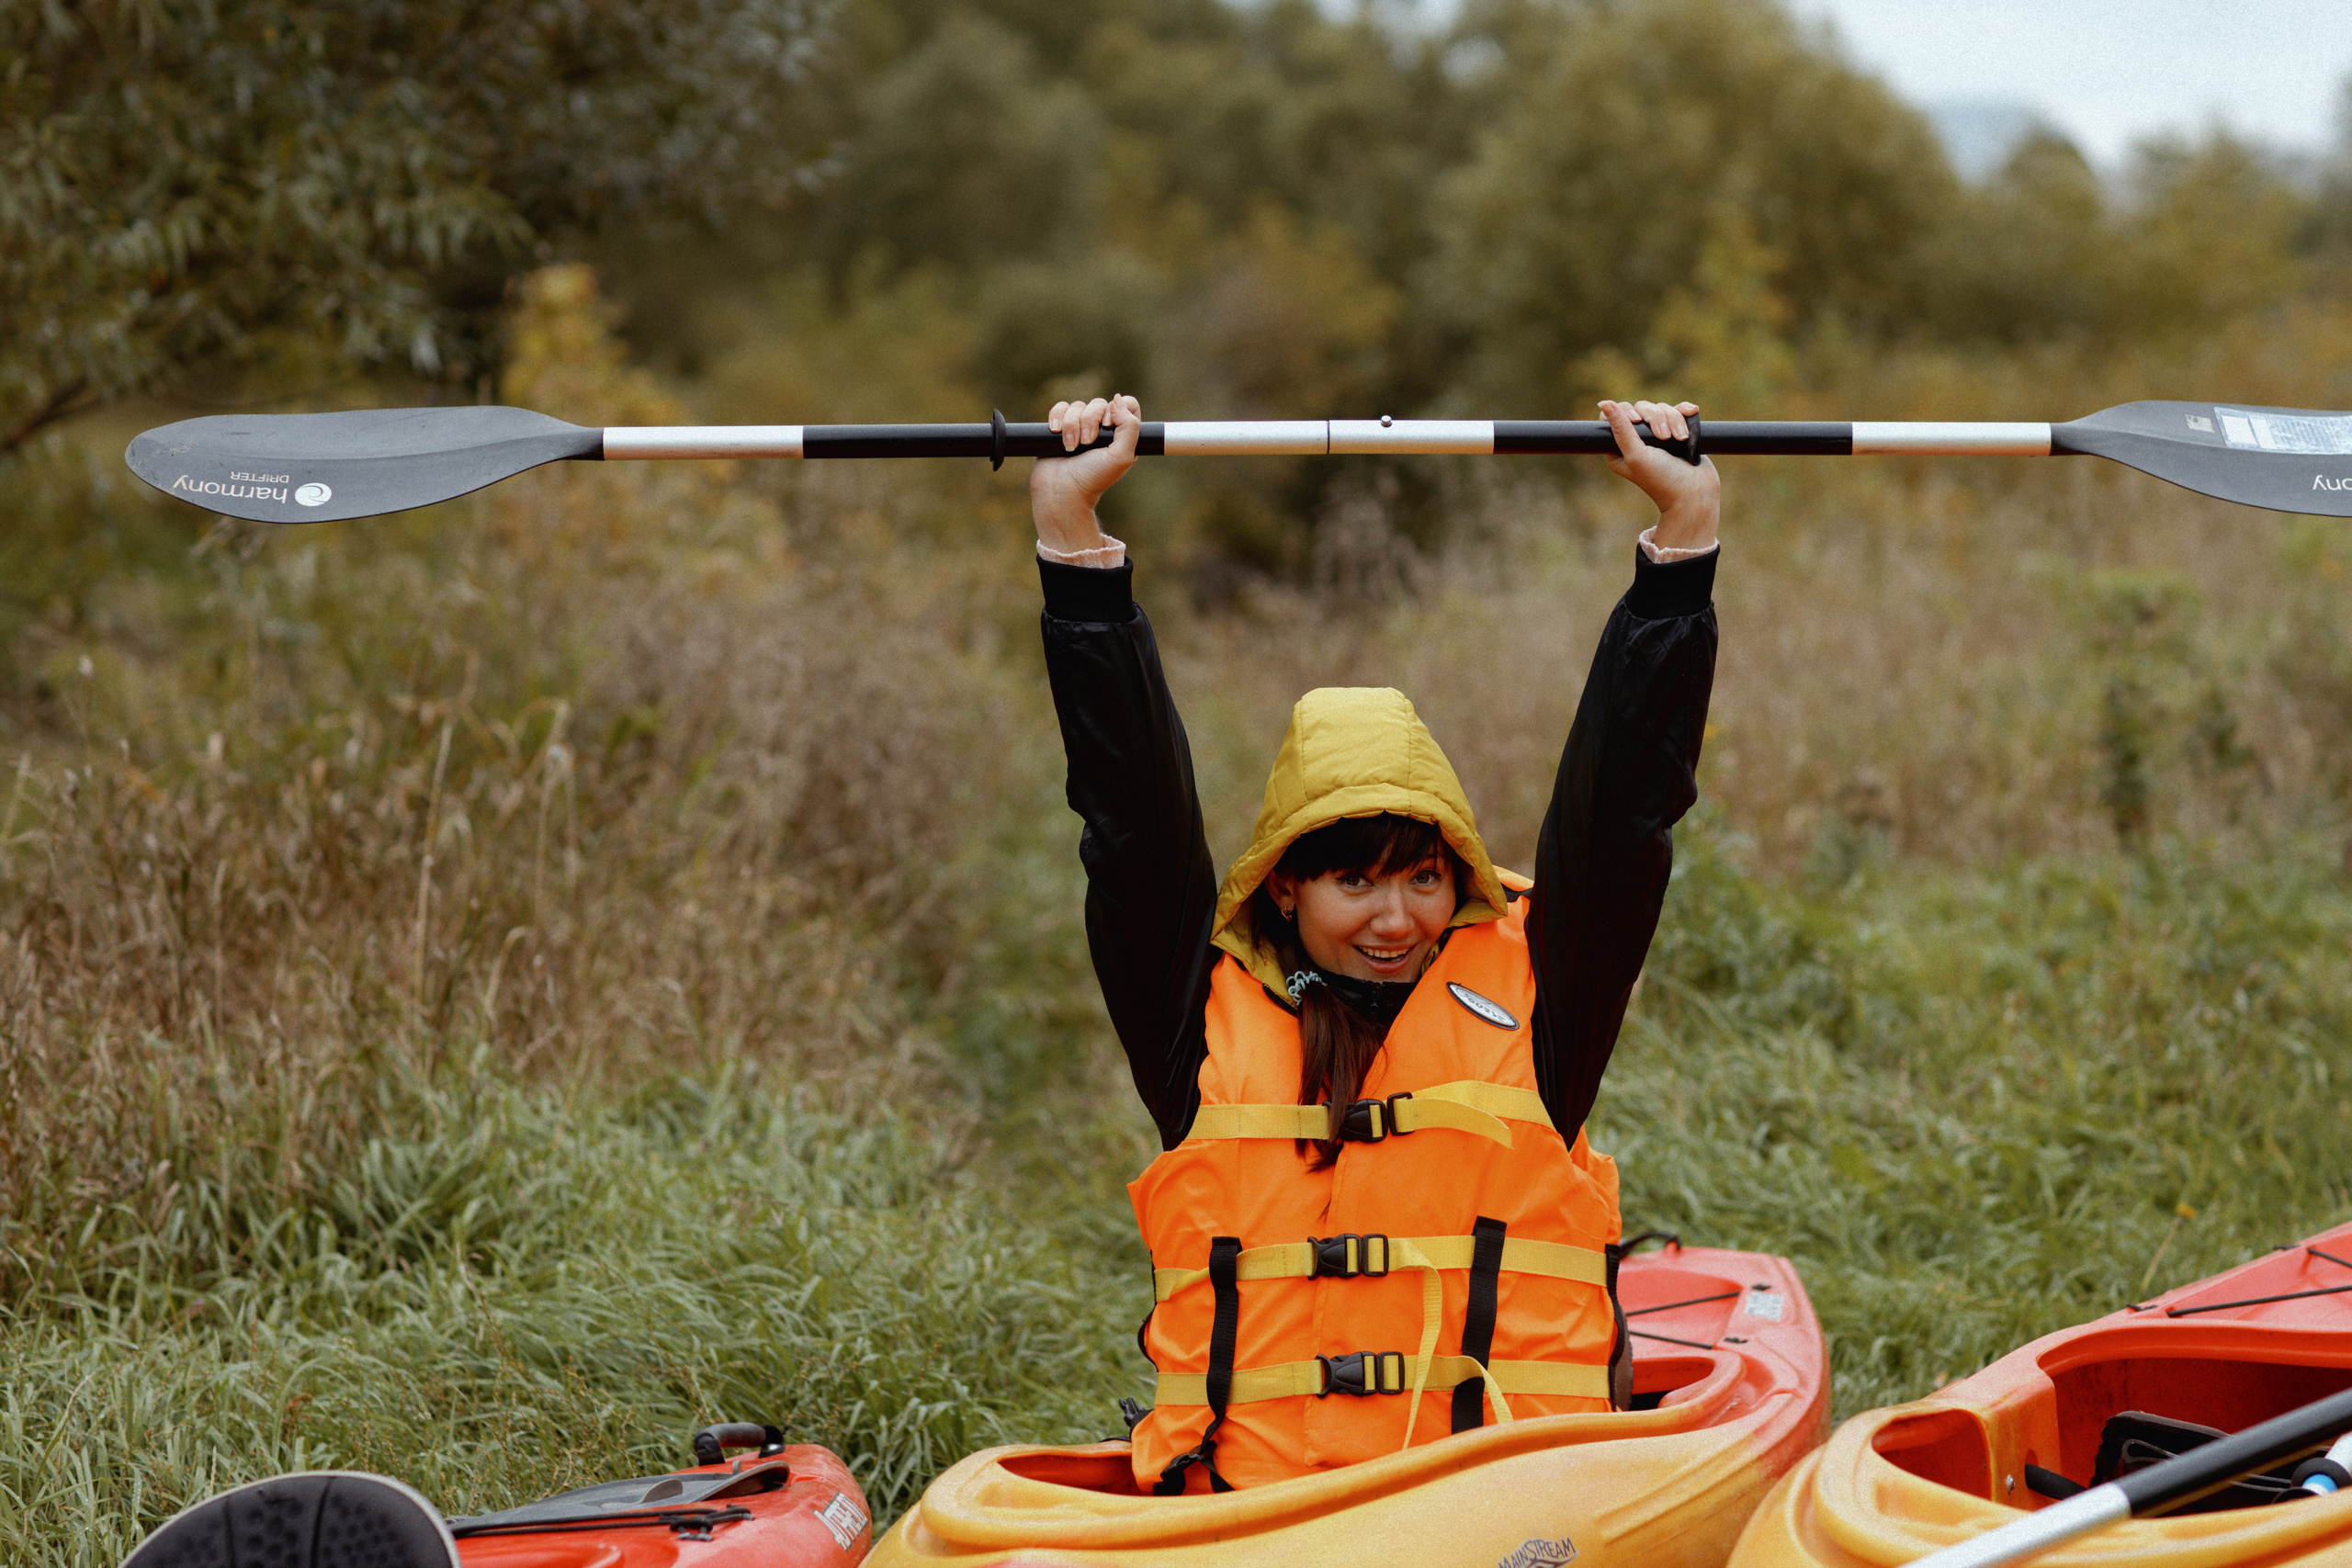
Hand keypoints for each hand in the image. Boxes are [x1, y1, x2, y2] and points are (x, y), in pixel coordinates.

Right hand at [1030, 395, 1140, 553]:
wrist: (1060, 491)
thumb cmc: (1092, 479)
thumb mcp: (1122, 457)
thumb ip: (1130, 427)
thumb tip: (1117, 400)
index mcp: (1121, 436)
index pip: (1127, 405)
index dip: (1118, 409)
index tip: (1107, 426)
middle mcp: (1102, 430)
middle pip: (1099, 403)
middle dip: (1089, 421)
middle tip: (1086, 444)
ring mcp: (1080, 428)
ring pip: (1077, 406)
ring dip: (1072, 425)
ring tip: (1070, 447)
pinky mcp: (1060, 428)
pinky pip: (1060, 408)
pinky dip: (1057, 418)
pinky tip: (1056, 432)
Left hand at [1600, 398, 1718, 552]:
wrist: (1695, 493)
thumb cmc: (1661, 479)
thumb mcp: (1636, 455)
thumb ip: (1621, 429)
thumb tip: (1604, 403)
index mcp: (1619, 448)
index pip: (1615, 416)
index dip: (1626, 412)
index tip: (1637, 421)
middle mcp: (1637, 441)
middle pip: (1641, 408)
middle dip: (1655, 418)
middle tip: (1664, 437)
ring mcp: (1659, 436)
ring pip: (1662, 408)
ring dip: (1673, 420)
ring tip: (1680, 439)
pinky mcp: (1678, 432)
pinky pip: (1679, 410)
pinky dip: (1684, 412)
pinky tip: (1691, 412)